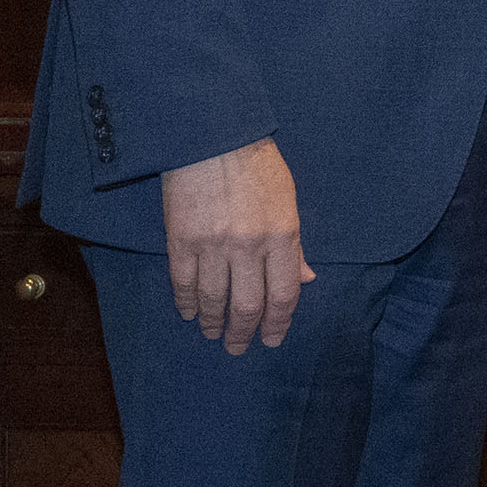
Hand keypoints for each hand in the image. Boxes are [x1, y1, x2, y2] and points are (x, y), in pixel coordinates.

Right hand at [162, 138, 310, 352]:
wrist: (212, 138)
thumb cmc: (258, 168)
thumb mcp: (289, 202)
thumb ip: (295, 246)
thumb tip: (306, 280)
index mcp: (283, 235)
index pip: (284, 294)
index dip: (279, 323)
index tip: (272, 340)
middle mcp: (249, 246)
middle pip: (248, 305)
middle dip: (244, 332)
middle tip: (238, 347)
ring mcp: (213, 245)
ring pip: (214, 300)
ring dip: (213, 323)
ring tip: (213, 334)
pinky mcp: (180, 240)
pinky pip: (184, 283)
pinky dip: (187, 303)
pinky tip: (190, 314)